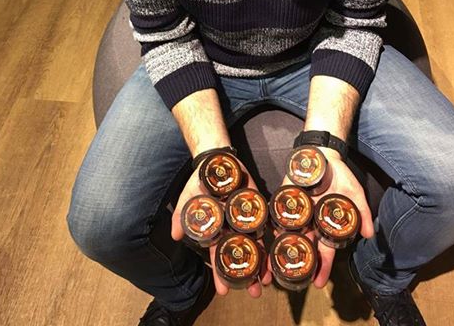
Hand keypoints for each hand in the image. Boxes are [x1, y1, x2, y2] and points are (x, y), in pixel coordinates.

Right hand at [171, 158, 272, 297]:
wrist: (215, 159)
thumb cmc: (199, 181)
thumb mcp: (188, 199)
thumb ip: (182, 217)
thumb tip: (174, 236)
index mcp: (217, 229)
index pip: (219, 255)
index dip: (221, 273)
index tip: (223, 291)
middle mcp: (232, 227)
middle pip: (241, 254)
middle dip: (247, 274)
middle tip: (255, 292)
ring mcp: (246, 217)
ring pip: (256, 243)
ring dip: (263, 261)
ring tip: (269, 280)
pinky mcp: (258, 204)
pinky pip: (267, 221)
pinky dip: (273, 234)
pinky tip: (279, 248)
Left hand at [268, 148, 374, 287]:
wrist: (324, 153)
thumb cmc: (340, 176)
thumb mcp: (355, 194)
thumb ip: (361, 213)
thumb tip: (370, 235)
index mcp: (325, 223)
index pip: (324, 250)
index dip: (322, 267)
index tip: (319, 283)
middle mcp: (310, 220)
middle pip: (304, 246)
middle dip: (301, 264)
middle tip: (294, 282)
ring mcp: (296, 209)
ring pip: (288, 233)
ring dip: (283, 249)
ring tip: (275, 267)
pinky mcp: (284, 196)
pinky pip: (277, 213)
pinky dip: (273, 224)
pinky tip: (267, 236)